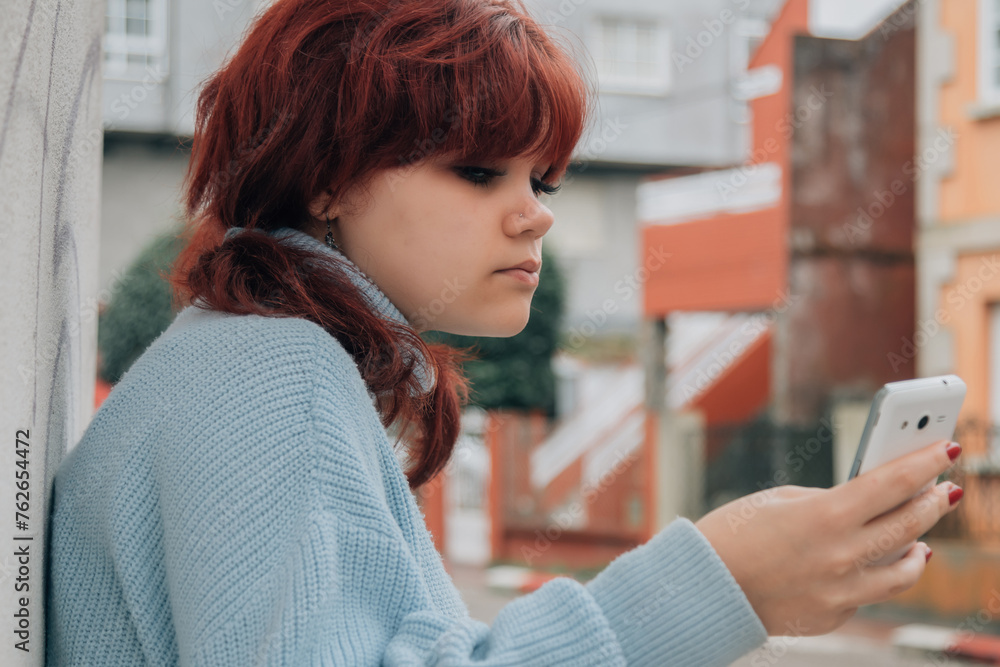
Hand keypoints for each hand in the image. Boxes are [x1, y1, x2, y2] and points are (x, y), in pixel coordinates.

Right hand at [694, 439, 961, 635]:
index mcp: (825, 516)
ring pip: (904, 570)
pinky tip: (875, 565)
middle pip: (909, 524)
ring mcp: (841, 591)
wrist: (704, 587)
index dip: (924, 462)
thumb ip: (827, 500)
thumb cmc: (732, 534)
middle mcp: (841, 555)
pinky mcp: (833, 615)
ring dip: (917, 548)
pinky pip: (867, 592)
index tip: (945, 450)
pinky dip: (873, 575)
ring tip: (921, 539)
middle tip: (944, 490)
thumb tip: (863, 503)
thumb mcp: (779, 501)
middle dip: (932, 502)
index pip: (893, 483)